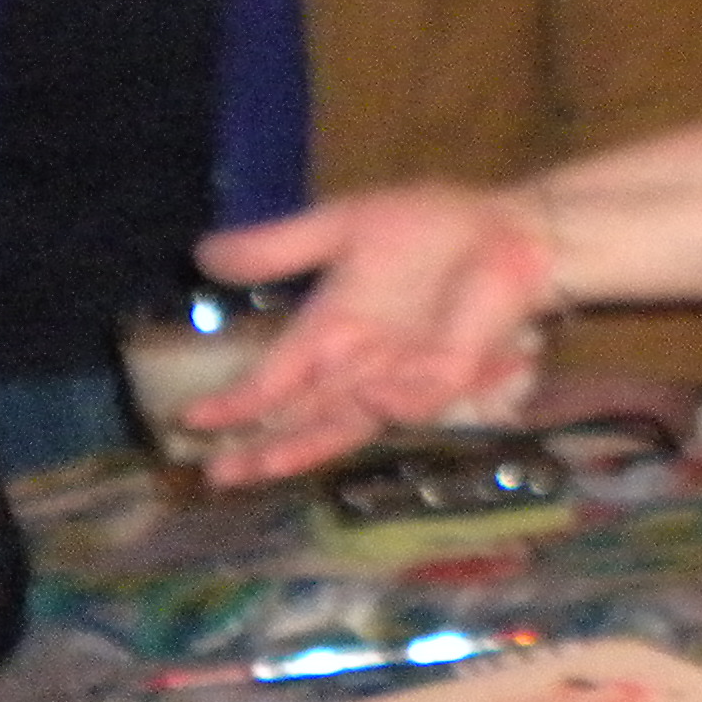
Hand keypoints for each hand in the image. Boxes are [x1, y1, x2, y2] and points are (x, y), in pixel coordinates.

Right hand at [182, 184, 560, 482]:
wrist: (510, 227)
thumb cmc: (433, 227)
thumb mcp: (345, 226)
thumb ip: (281, 247)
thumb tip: (202, 253)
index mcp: (330, 332)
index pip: (273, 380)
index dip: (236, 402)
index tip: (190, 421)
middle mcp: (359, 366)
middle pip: (301, 418)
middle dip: (260, 447)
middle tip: (216, 475)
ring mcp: (402, 377)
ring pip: (346, 425)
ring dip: (306, 445)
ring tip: (263, 463)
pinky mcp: (448, 374)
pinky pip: (414, 399)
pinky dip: (392, 401)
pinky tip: (369, 400)